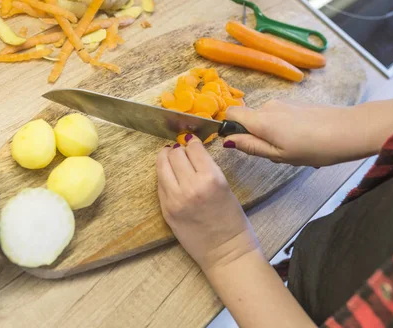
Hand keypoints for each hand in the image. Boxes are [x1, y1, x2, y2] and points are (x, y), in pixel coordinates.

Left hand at [156, 135, 259, 272]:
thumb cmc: (232, 221)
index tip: (191, 142)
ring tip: (170, 158)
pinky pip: (160, 184)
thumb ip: (206, 169)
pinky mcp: (166, 210)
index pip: (193, 148)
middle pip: (175, 154)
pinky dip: (164, 176)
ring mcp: (175, 198)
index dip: (192, 142)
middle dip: (178, 149)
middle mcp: (190, 186)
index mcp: (211, 178)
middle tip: (180, 150)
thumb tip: (191, 151)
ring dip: (166, 158)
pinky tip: (170, 176)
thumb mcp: (225, 186)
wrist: (226, 252)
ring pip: (162, 165)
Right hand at [223, 100, 361, 166]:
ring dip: (272, 135)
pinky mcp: (296, 104)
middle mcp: (268, 106)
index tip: (242, 144)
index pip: (230, 113)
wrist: (349, 130)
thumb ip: (251, 147)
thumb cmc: (315, 147)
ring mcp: (283, 103)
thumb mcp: (279, 155)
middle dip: (256, 136)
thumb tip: (228, 140)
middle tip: (276, 154)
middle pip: (249, 119)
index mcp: (261, 120)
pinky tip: (304, 141)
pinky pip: (279, 117)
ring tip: (294, 150)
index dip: (230, 128)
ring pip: (265, 120)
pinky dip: (284, 129)